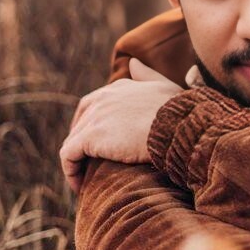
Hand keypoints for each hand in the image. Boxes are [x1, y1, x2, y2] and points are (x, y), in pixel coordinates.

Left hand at [60, 59, 182, 193]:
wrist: (180, 126)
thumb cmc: (181, 112)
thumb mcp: (165, 86)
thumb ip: (147, 75)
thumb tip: (133, 63)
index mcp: (120, 87)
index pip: (95, 103)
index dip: (94, 124)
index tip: (101, 144)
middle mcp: (104, 97)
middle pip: (81, 121)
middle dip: (82, 142)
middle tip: (90, 164)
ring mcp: (95, 116)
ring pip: (73, 140)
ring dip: (77, 160)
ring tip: (85, 180)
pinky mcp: (90, 136)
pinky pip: (68, 155)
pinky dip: (70, 171)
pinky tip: (79, 186)